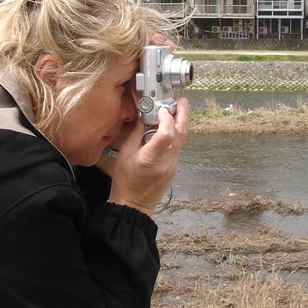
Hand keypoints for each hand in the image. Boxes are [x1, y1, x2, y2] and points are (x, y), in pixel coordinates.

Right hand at [104, 97, 189, 215]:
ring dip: (181, 123)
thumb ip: (136, 135)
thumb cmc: (125, 182)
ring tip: (178, 109)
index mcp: (150, 159)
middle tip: (182, 101)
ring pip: (182, 140)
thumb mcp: (124, 155)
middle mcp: (166, 162)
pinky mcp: (174, 168)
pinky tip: (170, 127)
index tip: (160, 109)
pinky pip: (178, 147)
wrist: (134, 206)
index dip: (166, 118)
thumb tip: (144, 117)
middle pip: (181, 134)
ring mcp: (172, 166)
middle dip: (183, 115)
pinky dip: (176, 134)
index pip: (166, 134)